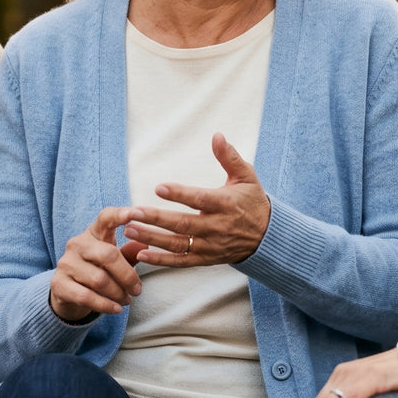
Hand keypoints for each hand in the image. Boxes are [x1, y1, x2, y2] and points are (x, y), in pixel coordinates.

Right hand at [49, 205, 145, 321]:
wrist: (68, 293)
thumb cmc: (97, 271)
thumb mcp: (114, 261)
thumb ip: (129, 253)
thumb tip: (144, 244)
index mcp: (94, 233)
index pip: (105, 218)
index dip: (119, 214)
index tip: (134, 213)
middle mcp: (77, 244)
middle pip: (108, 255)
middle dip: (128, 276)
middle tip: (138, 290)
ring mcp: (66, 263)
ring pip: (99, 279)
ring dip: (118, 294)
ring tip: (127, 300)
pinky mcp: (58, 283)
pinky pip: (86, 296)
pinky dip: (105, 305)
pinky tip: (116, 309)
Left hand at [125, 134, 270, 266]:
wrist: (267, 238)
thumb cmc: (252, 202)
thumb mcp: (246, 176)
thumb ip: (229, 157)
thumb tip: (217, 135)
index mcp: (226, 204)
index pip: (200, 200)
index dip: (180, 194)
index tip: (159, 188)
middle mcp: (216, 227)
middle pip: (183, 224)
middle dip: (156, 219)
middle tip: (134, 211)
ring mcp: (210, 245)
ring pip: (178, 244)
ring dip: (152, 238)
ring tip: (130, 228)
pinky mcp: (205, 259)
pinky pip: (180, 262)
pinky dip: (161, 260)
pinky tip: (141, 254)